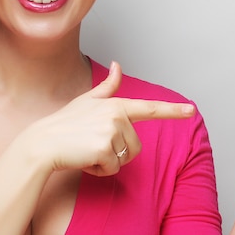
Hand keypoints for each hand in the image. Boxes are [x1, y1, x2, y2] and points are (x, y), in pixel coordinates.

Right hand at [26, 62, 194, 176]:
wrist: (43, 143)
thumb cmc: (64, 124)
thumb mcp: (87, 101)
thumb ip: (108, 87)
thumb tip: (117, 65)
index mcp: (116, 104)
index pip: (149, 108)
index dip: (172, 111)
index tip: (191, 111)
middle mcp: (117, 115)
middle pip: (135, 146)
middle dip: (117, 151)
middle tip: (92, 143)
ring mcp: (111, 132)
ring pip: (125, 159)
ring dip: (107, 161)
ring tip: (87, 149)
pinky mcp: (105, 149)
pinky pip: (112, 169)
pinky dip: (99, 170)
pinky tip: (84, 159)